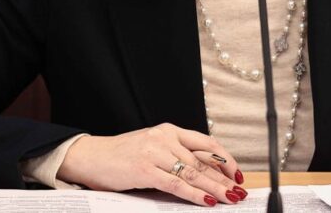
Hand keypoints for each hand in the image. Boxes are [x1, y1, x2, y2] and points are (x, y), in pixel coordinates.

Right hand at [57, 123, 246, 206]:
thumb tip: (205, 174)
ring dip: (215, 188)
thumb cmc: (122, 155)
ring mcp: (155, 153)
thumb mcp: (153, 147)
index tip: (237, 174)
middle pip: (203, 161)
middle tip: (239, 192)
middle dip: (224, 178)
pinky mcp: (144, 170)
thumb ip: (176, 155)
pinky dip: (195, 194)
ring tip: (229, 198)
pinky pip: (176, 184)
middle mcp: (165, 138)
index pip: (207, 144)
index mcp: (170, 130)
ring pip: (193, 173)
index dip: (225, 159)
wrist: (91, 156)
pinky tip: (207, 201)